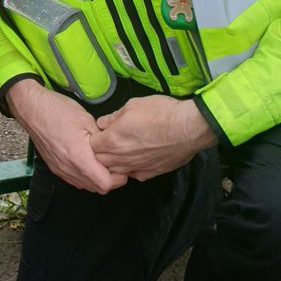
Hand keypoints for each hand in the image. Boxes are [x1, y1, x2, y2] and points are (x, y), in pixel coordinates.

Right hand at [7, 79, 126, 193]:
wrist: (32, 109)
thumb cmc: (58, 111)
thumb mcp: (87, 120)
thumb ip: (103, 141)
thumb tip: (115, 150)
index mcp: (79, 157)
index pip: (105, 184)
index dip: (118, 178)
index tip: (122, 166)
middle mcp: (68, 168)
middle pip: (97, 189)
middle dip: (110, 180)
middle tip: (115, 164)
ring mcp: (60, 170)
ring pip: (86, 186)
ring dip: (97, 178)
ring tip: (102, 161)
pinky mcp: (55, 168)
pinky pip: (75, 180)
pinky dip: (85, 175)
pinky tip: (87, 160)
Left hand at [91, 95, 216, 181]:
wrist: (189, 128)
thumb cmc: (160, 113)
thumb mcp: (132, 106)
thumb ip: (113, 117)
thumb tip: (102, 123)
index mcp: (112, 141)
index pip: (91, 145)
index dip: (95, 137)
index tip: (101, 132)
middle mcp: (121, 159)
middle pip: (101, 161)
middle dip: (102, 151)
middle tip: (111, 141)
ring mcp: (136, 168)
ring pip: (116, 170)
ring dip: (116, 162)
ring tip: (124, 150)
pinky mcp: (151, 174)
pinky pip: (134, 174)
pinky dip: (133, 168)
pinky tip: (139, 158)